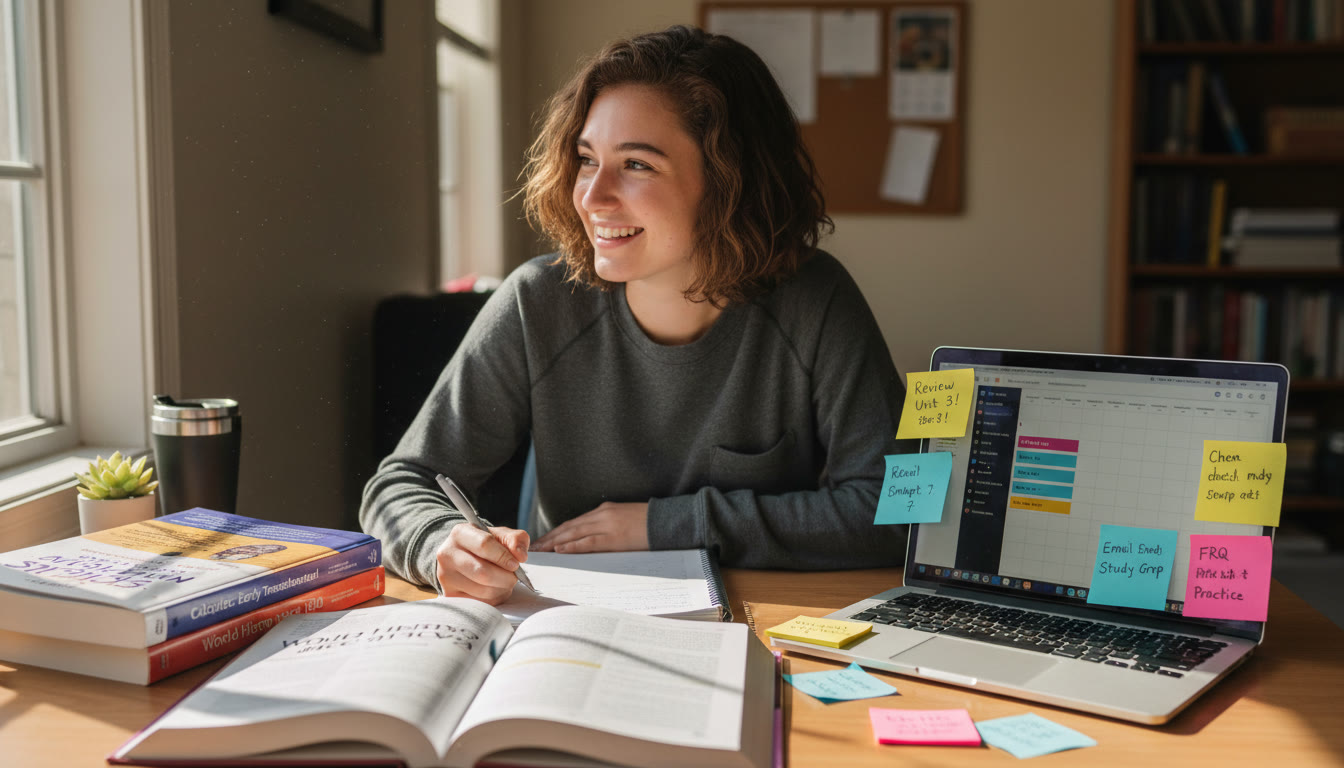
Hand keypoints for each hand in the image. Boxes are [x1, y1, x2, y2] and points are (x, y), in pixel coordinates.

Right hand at [434, 523, 529, 604]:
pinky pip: (480, 602)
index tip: (516, 564)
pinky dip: (494, 598)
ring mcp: (445, 576)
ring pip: (483, 590)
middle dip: (506, 577)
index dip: (504, 556)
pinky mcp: (449, 594)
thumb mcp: (501, 535)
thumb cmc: (485, 545)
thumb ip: (515, 539)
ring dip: (502, 589)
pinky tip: (495, 588)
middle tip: (514, 576)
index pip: (484, 545)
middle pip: (483, 572)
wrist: (464, 556)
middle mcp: (447, 554)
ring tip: (505, 581)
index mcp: (460, 533)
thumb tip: (520, 556)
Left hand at [531, 502, 648, 552]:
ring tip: (541, 552)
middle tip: (534, 549)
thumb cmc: (648, 523)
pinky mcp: (615, 537)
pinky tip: (561, 550)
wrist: (668, 521)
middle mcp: (602, 515)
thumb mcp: (624, 520)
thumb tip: (591, 540)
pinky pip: (589, 542)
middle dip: (550, 538)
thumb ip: (607, 527)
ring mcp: (607, 525)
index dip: (556, 532)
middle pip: (569, 527)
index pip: (574, 522)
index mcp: (604, 511)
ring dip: (555, 543)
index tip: (543, 541)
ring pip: (574, 534)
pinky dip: (573, 546)